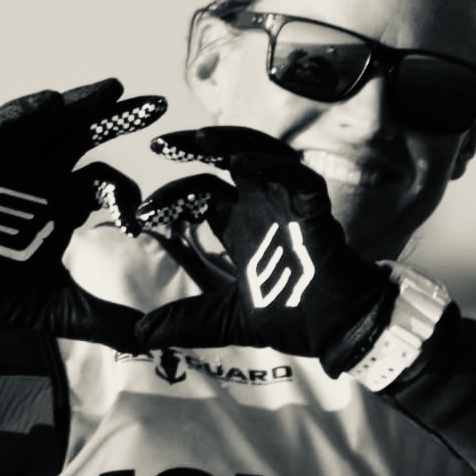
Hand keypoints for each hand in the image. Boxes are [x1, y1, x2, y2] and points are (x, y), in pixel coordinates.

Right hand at [0, 79, 164, 351]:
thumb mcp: (62, 310)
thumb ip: (105, 320)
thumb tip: (150, 339)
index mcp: (57, 208)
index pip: (99, 182)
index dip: (124, 187)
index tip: (143, 204)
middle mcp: (38, 184)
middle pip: (80, 140)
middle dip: (113, 120)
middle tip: (153, 104)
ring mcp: (9, 174)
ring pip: (44, 126)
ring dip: (76, 105)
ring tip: (111, 89)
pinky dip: (19, 115)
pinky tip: (49, 104)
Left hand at [133, 126, 395, 375]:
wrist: (336, 331)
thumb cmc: (292, 316)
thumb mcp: (225, 319)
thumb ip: (186, 320)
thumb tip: (140, 336)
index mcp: (241, 224)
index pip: (201, 191)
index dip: (172, 196)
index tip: (140, 214)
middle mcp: (262, 206)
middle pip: (228, 157)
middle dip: (194, 146)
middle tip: (161, 144)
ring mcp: (289, 204)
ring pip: (261, 153)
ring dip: (230, 143)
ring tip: (198, 139)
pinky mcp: (315, 208)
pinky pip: (296, 175)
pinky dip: (271, 166)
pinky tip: (241, 163)